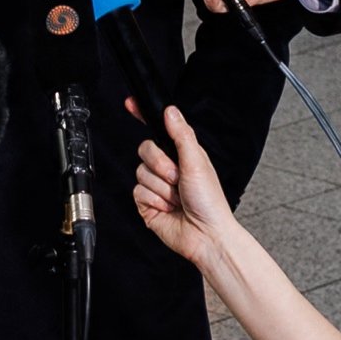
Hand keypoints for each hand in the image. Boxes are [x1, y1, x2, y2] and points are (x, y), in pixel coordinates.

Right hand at [129, 104, 241, 273]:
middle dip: (161, 166)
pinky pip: (138, 192)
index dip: (143, 116)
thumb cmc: (209, 202)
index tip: (131, 104)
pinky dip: (155, 200)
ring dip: (162, 187)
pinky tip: (169, 208)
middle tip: (178, 178)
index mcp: (182, 154)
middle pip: (145, 150)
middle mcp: (168, 167)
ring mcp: (156, 185)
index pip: (158, 130)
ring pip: (141, 172)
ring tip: (177, 198)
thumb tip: (170, 110)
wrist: (205, 235)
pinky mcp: (147, 203)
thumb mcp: (197, 162)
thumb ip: (182, 134)